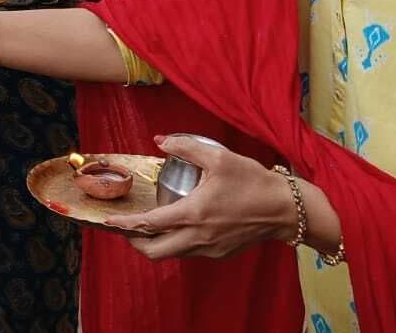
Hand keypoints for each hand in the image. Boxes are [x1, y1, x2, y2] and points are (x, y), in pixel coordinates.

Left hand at [100, 135, 297, 259]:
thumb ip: (185, 145)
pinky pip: (189, 252)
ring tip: (147, 226)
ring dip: (155, 243)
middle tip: (126, 227)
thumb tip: (160, 140)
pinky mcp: (221, 252)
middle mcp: (198, 237)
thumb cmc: (252, 181)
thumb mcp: (218, 157)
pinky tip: (176, 226)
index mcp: (194, 214)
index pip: (149, 225)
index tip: (109, 220)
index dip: (125, 224)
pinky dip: (175, 243)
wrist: (286, 209)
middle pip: (155, 251)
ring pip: (172, 254)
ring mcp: (210, 249)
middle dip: (135, 242)